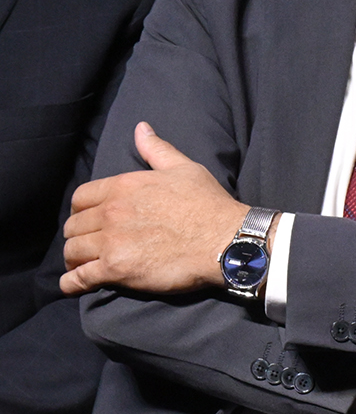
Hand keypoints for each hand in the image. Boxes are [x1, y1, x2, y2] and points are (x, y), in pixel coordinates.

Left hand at [59, 123, 248, 296]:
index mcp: (123, 186)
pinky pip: (79, 278)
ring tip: (83, 265)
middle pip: (73, 226)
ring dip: (75, 259)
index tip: (91, 220)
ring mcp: (112, 242)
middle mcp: (111, 212)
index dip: (82, 210)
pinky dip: (71, 283)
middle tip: (89, 245)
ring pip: (72, 251)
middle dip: (78, 236)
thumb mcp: (185, 168)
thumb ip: (156, 149)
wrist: (226, 240)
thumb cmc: (209, 204)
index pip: (80, 198)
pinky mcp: (117, 269)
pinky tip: (73, 285)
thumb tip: (141, 128)